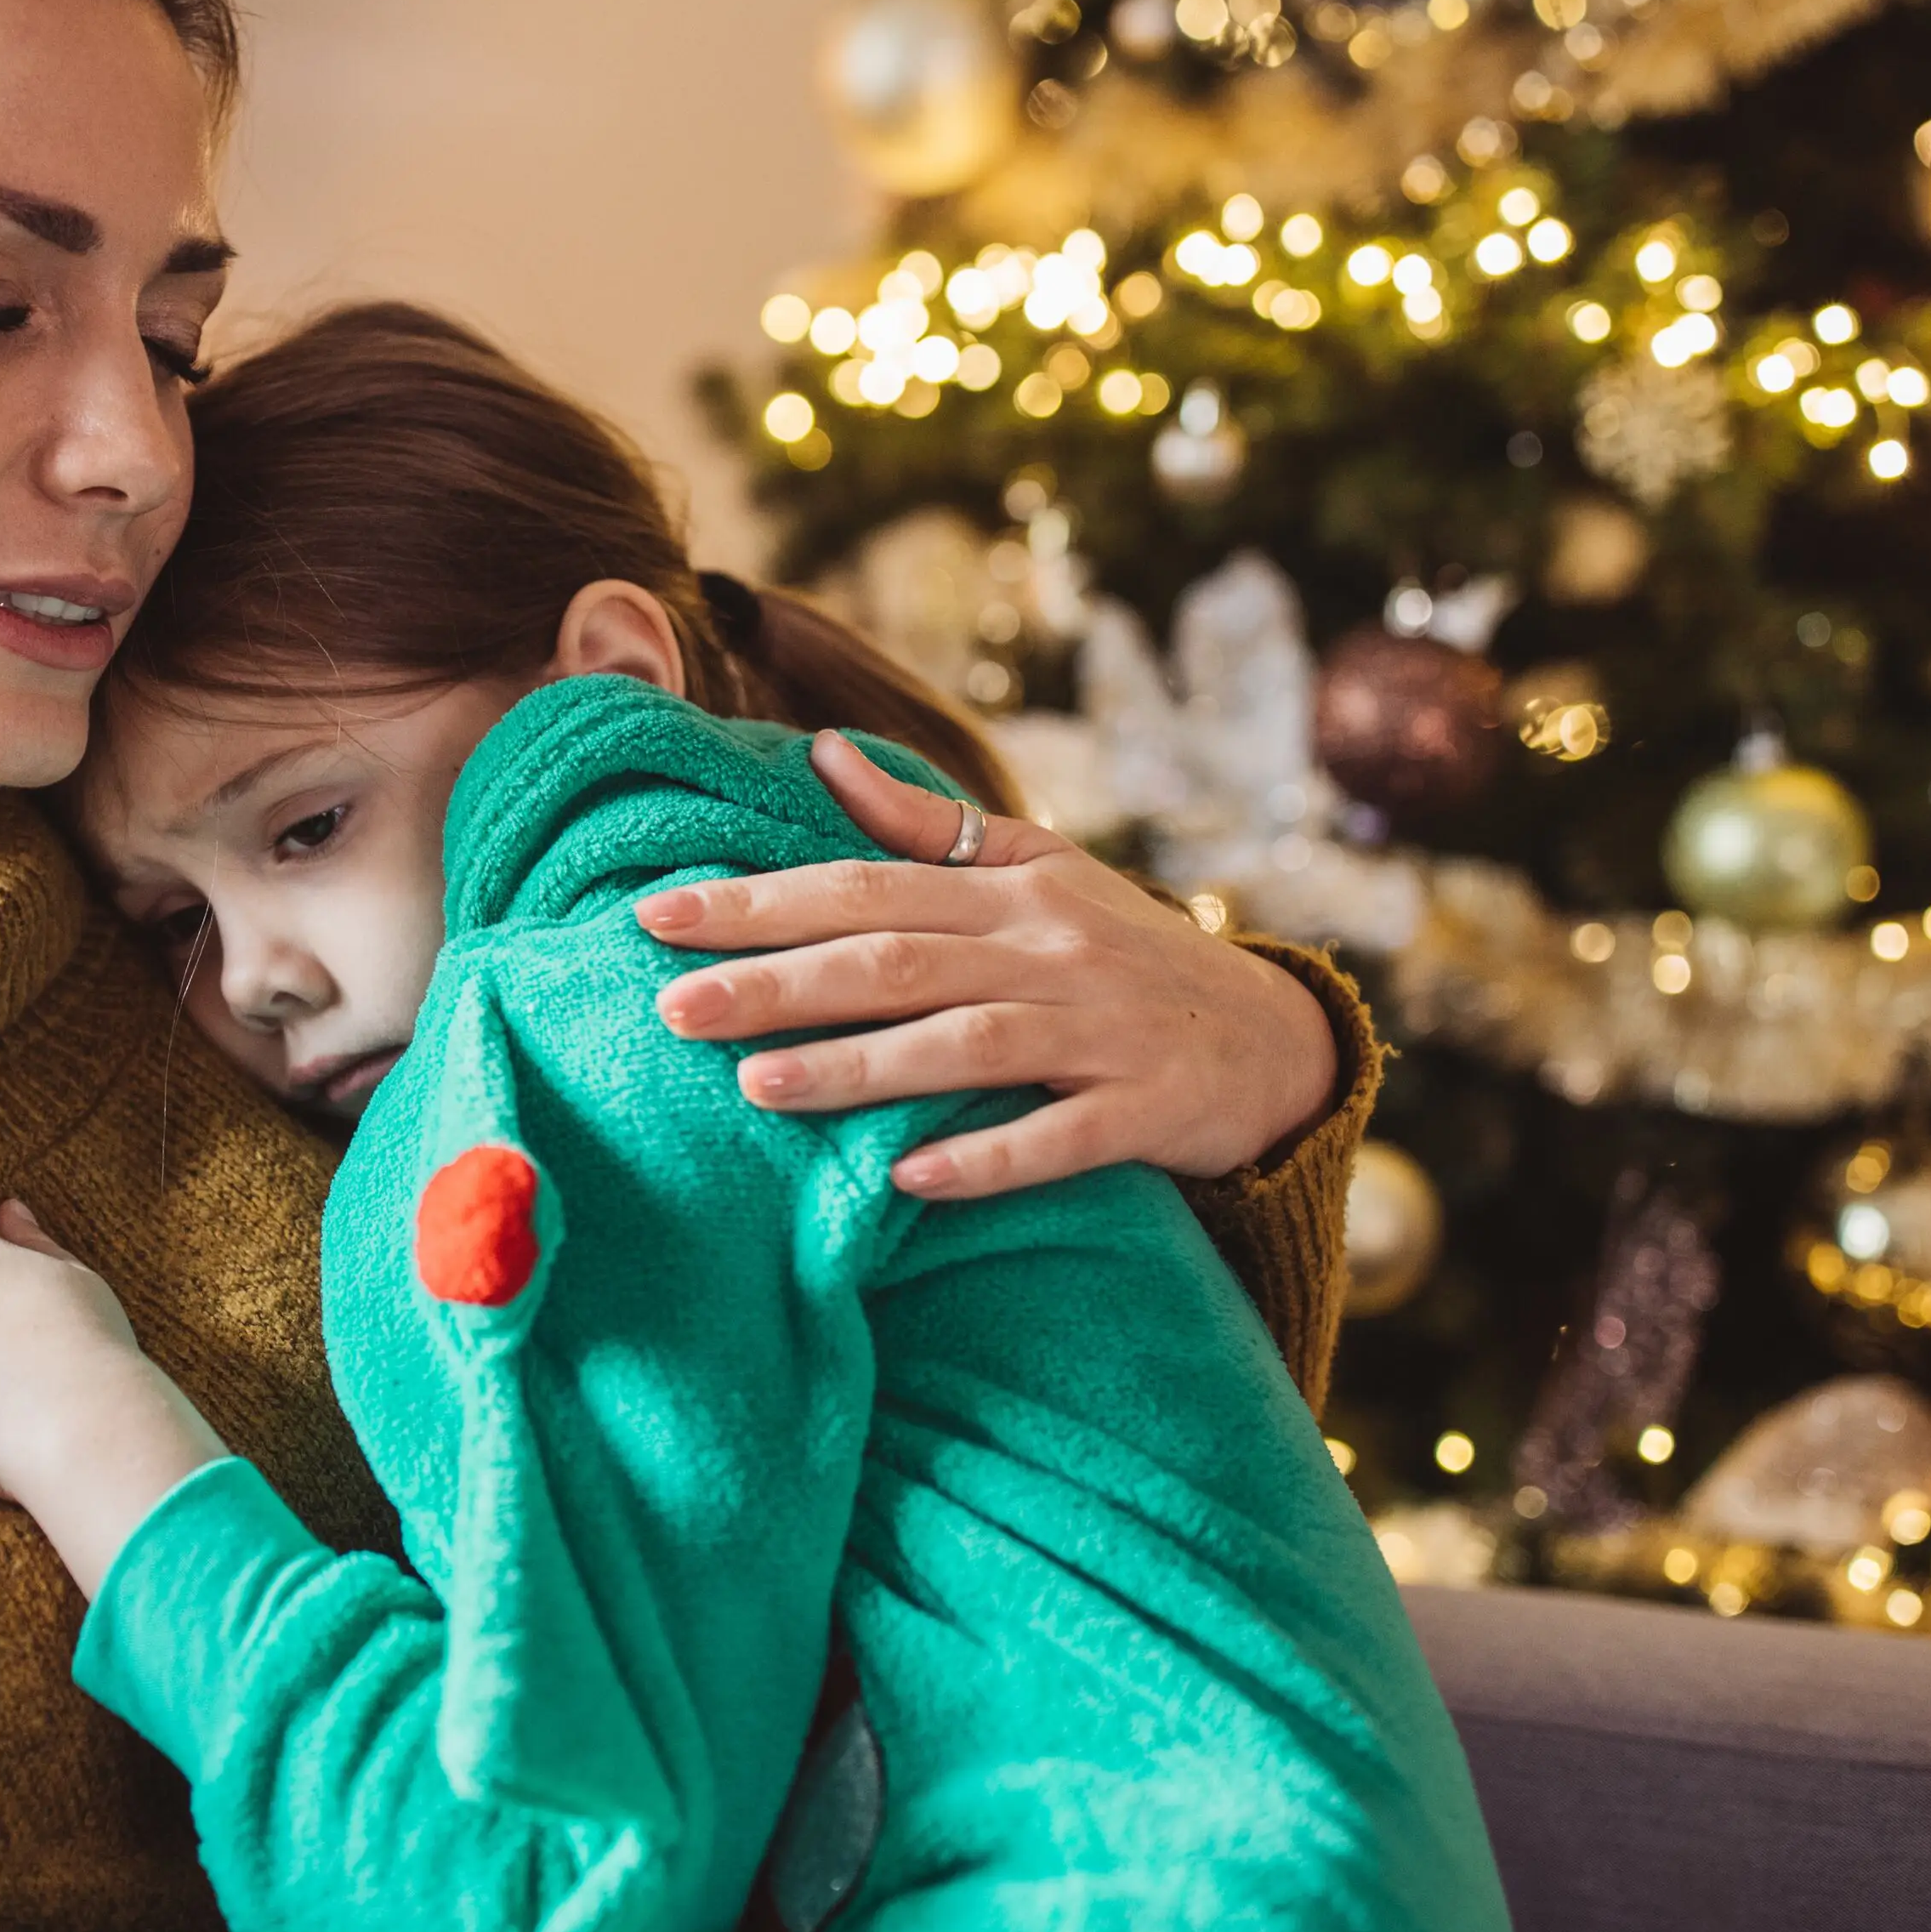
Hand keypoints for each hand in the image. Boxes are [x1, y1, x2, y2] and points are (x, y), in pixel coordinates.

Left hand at [636, 728, 1339, 1199]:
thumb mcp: (1039, 873)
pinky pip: (1062, 1136)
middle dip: (778, 981)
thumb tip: (817, 757)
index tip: (657, 916)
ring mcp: (1101, 1032)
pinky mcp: (1147, 1111)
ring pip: (966, 1044)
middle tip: (670, 1007)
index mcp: (1011, 893)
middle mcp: (1049, 951)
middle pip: (896, 960)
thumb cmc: (1127, 952)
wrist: (1273, 1040)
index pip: (864, 885)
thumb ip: (925, 830)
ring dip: (860, 1066)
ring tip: (756, 1086)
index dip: (760, 900)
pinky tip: (912, 1174)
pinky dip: (989, 1153)